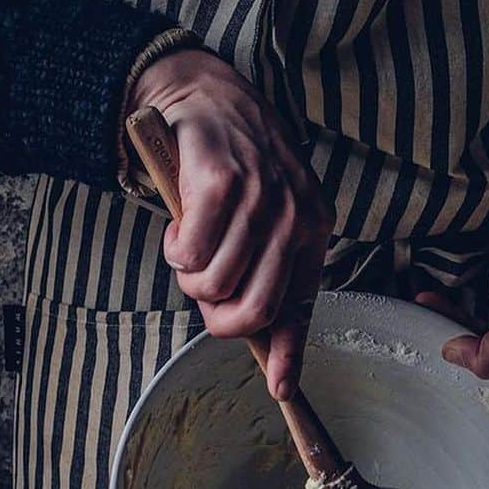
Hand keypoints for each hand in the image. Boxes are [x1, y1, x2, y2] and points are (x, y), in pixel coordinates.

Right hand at [129, 49, 333, 400]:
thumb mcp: (268, 222)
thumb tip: (278, 371)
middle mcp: (294, 216)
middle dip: (218, 314)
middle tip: (203, 289)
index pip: (301, 307)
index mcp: (312, 231)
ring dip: (190, 277)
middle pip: (255, 309)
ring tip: (191, 245)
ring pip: (216, 286)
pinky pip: (191, 256)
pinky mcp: (221, 183)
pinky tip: (180, 226)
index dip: (289, 354)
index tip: (281, 390)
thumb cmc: (235, 172)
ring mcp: (260, 198)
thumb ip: (269, 281)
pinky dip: (175, 250)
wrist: (207, 97)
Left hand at [416, 221, 488, 410]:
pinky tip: (428, 303)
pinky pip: (464, 328)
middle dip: (454, 372)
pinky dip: (446, 315)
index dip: (482, 415)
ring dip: (444, 335)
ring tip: (424, 316)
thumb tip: (452, 357)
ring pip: (467, 355)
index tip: (451, 405)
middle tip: (428, 358)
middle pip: (481, 387)